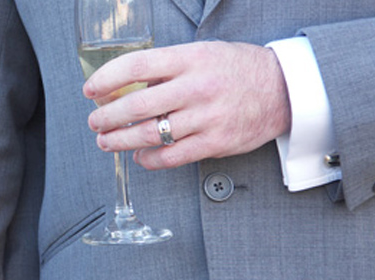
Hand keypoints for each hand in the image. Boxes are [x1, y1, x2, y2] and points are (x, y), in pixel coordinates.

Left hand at [84, 41, 289, 169]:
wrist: (284, 89)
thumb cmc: (234, 69)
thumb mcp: (200, 55)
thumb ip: (165, 70)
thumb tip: (122, 89)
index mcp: (190, 59)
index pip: (136, 66)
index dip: (106, 79)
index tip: (90, 90)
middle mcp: (197, 87)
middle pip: (137, 105)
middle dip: (106, 117)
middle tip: (93, 122)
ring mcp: (207, 117)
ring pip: (150, 134)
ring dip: (120, 141)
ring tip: (106, 141)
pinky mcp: (216, 142)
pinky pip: (172, 156)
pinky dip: (149, 159)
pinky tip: (139, 156)